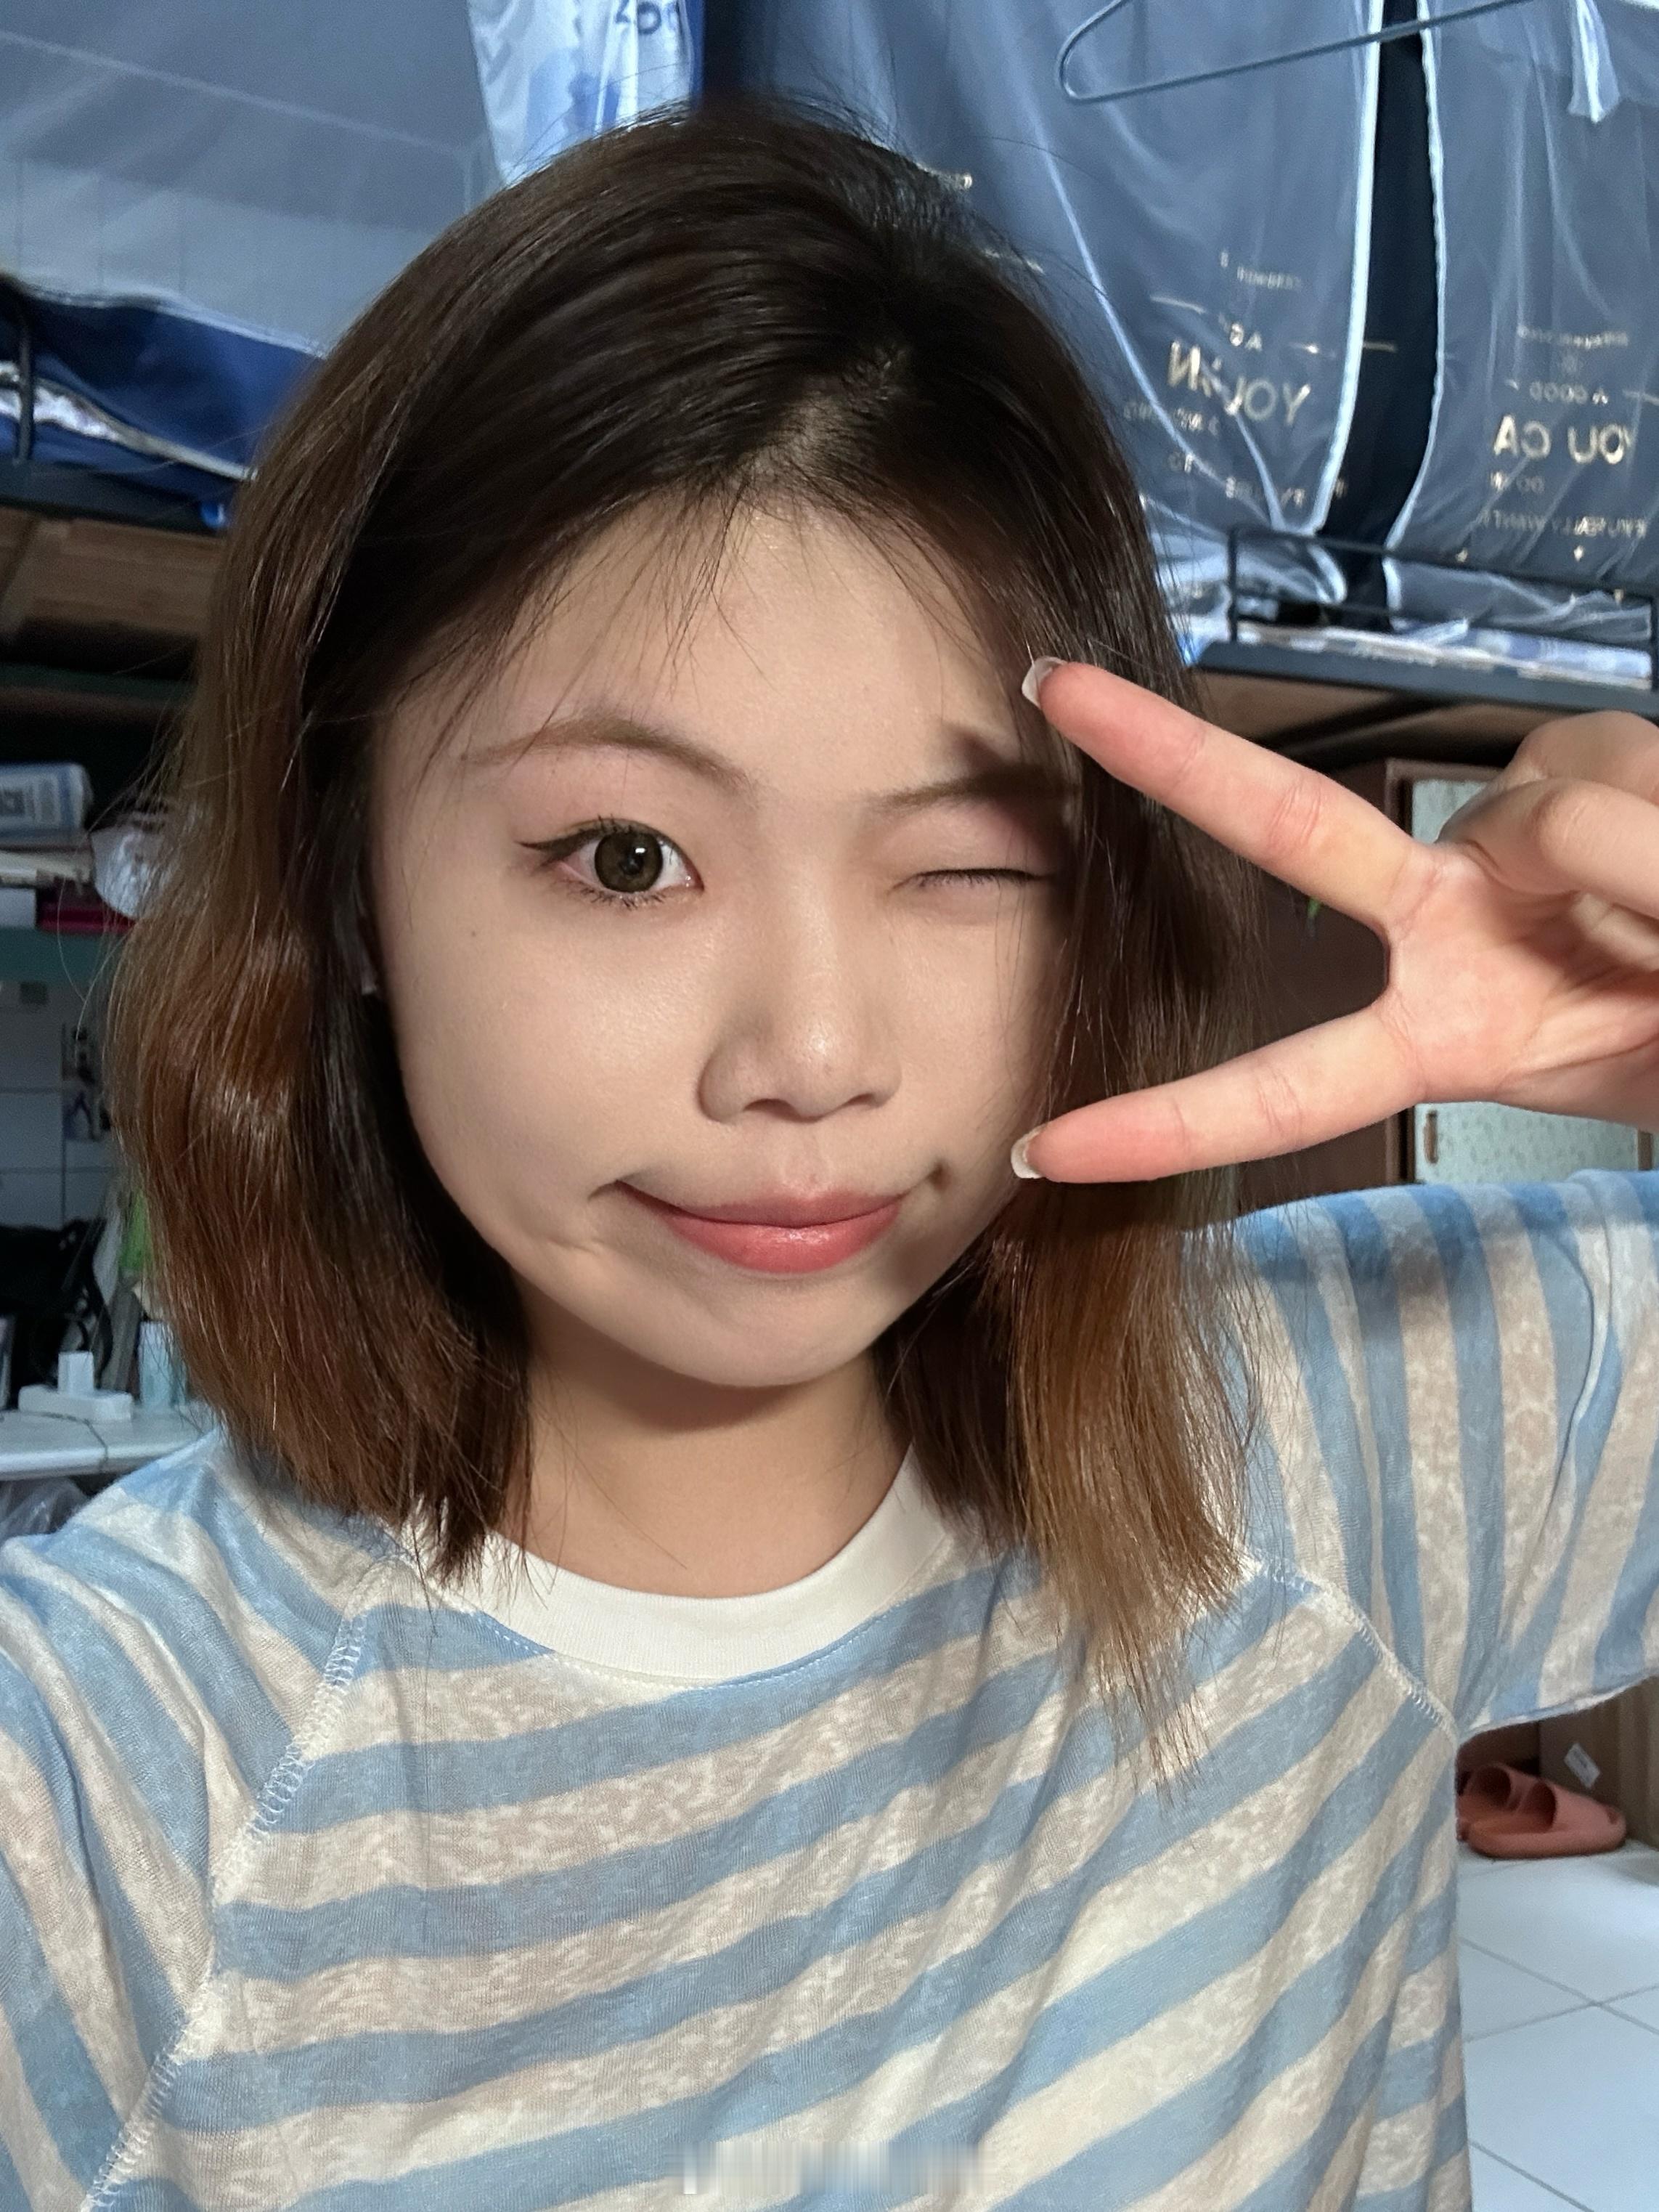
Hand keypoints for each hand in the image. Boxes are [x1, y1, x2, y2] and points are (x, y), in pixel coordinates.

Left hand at [1016, 660, 1658, 1182]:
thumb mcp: (1647, 1041)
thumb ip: (1603, 917)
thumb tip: (1547, 825)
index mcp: (1440, 1037)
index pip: (1280, 1092)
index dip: (1164, 1129)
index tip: (1036, 1155)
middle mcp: (1444, 926)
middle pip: (1290, 827)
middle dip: (1169, 753)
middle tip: (1045, 686)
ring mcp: (1498, 845)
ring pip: (1547, 805)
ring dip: (1645, 851)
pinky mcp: (1569, 768)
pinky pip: (1602, 761)